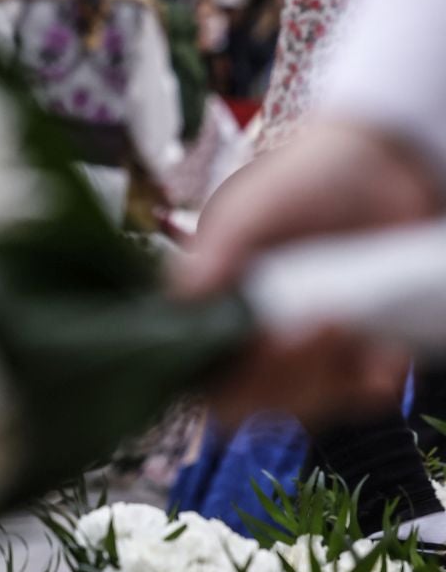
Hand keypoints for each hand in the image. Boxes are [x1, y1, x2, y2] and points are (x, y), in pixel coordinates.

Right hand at [173, 123, 440, 423]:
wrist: (388, 166)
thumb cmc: (306, 180)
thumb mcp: (253, 207)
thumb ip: (217, 248)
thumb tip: (181, 295)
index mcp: (210, 312)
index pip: (199, 374)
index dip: (228, 377)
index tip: (268, 339)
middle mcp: (250, 342)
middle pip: (250, 401)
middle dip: (288, 377)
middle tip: (326, 324)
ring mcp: (303, 354)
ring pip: (302, 405)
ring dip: (328, 383)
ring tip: (352, 325)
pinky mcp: (352, 357)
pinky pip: (357, 398)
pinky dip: (370, 385)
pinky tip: (382, 359)